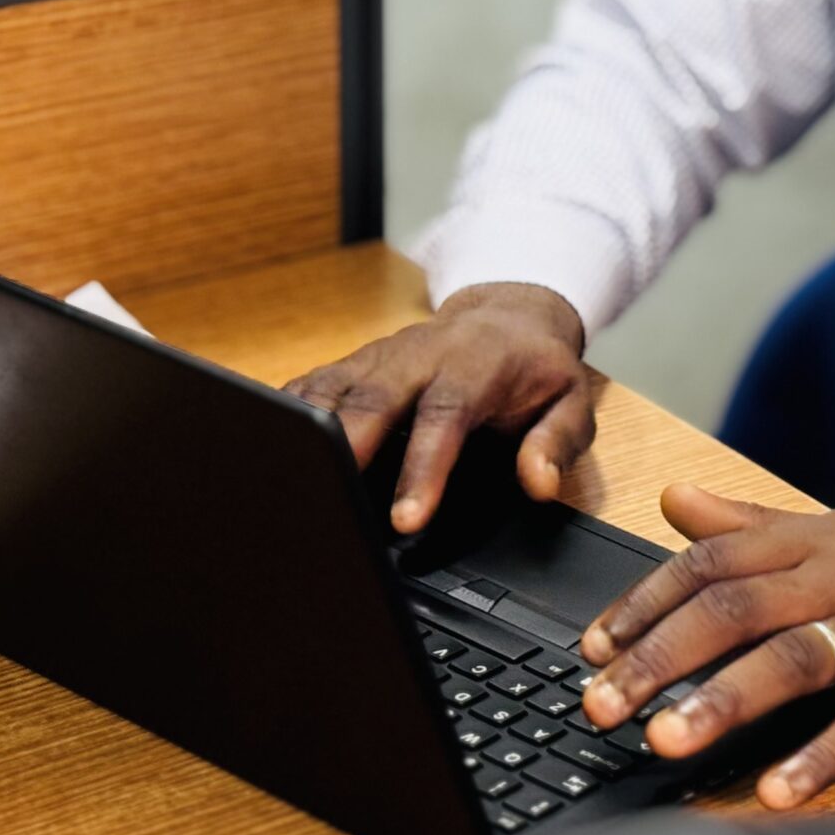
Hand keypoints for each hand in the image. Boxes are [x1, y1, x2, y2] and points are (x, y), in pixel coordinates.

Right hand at [286, 282, 591, 533]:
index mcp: (474, 364)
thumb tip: (537, 482)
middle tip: (325, 502)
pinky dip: (284, 415)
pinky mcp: (351, 364)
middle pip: (372, 397)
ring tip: (284, 482)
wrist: (506, 315)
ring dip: (304, 431)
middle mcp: (417, 355)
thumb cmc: (534, 368)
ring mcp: (377, 357)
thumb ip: (559, 440)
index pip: (444, 414)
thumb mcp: (571, 400)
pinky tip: (263, 450)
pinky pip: (311, 387)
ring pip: (331, 389)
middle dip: (345, 447)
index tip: (406, 519)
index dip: (421, 467)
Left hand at [575, 484, 834, 808]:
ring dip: (723, 702)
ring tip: (666, 743)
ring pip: (794, 660)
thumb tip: (675, 498)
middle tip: (601, 703)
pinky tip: (780, 789)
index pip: (712, 561)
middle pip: (735, 608)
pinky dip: (823, 755)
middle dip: (659, 656)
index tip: (593, 646)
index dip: (646, 602)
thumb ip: (753, 520)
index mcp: (814, 539)